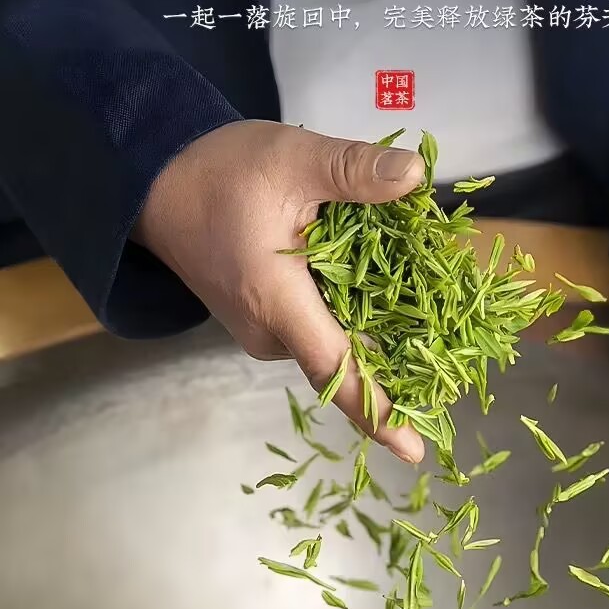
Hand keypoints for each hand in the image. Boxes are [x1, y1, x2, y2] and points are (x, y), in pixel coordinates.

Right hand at [134, 120, 425, 462]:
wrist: (153, 183)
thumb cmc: (219, 171)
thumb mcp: (292, 158)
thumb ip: (354, 170)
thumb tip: (414, 175)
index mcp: (277, 303)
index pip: (337, 370)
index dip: (378, 411)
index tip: (414, 450)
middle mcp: (269, 331)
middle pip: (345, 362)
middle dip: (399, 362)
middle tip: (454, 357)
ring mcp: (263, 330)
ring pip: (333, 344)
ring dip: (378, 333)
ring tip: (433, 317)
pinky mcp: (263, 319)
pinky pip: (316, 330)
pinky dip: (353, 319)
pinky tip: (388, 297)